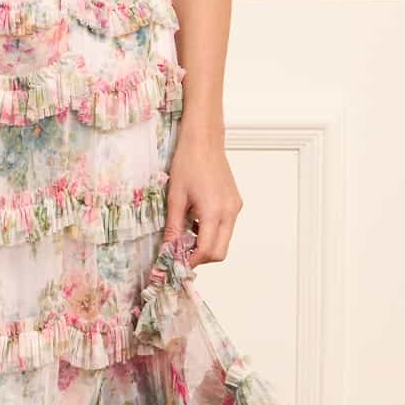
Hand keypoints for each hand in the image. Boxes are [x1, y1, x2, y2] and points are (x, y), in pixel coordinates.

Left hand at [161, 121, 241, 267]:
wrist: (204, 140)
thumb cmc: (188, 162)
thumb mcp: (175, 198)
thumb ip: (173, 227)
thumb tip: (168, 249)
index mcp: (214, 211)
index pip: (207, 251)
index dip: (192, 261)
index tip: (177, 263)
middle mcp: (230, 212)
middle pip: (220, 252)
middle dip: (201, 258)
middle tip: (181, 254)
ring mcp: (235, 207)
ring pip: (224, 240)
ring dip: (207, 245)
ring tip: (185, 237)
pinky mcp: (235, 202)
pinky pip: (226, 227)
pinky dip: (212, 232)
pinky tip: (195, 223)